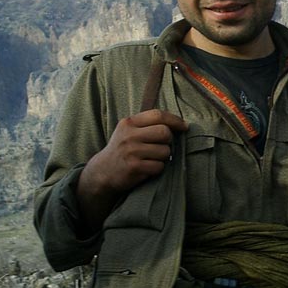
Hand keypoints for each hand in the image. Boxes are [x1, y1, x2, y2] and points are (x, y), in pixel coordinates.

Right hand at [78, 109, 187, 227]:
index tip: (184, 127)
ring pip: (165, 151)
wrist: (102, 172)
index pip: (158, 115)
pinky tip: (147, 168)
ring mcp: (131, 151)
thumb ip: (148, 124)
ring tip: (151, 159)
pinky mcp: (134, 167)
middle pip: (165, 132)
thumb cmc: (123, 149)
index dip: (175, 120)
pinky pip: (159, 166)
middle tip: (162, 146)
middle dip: (168, 141)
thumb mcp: (129, 131)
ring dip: (163, 157)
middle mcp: (129, 135)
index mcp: (129, 123)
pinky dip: (157, 169)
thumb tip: (179, 123)